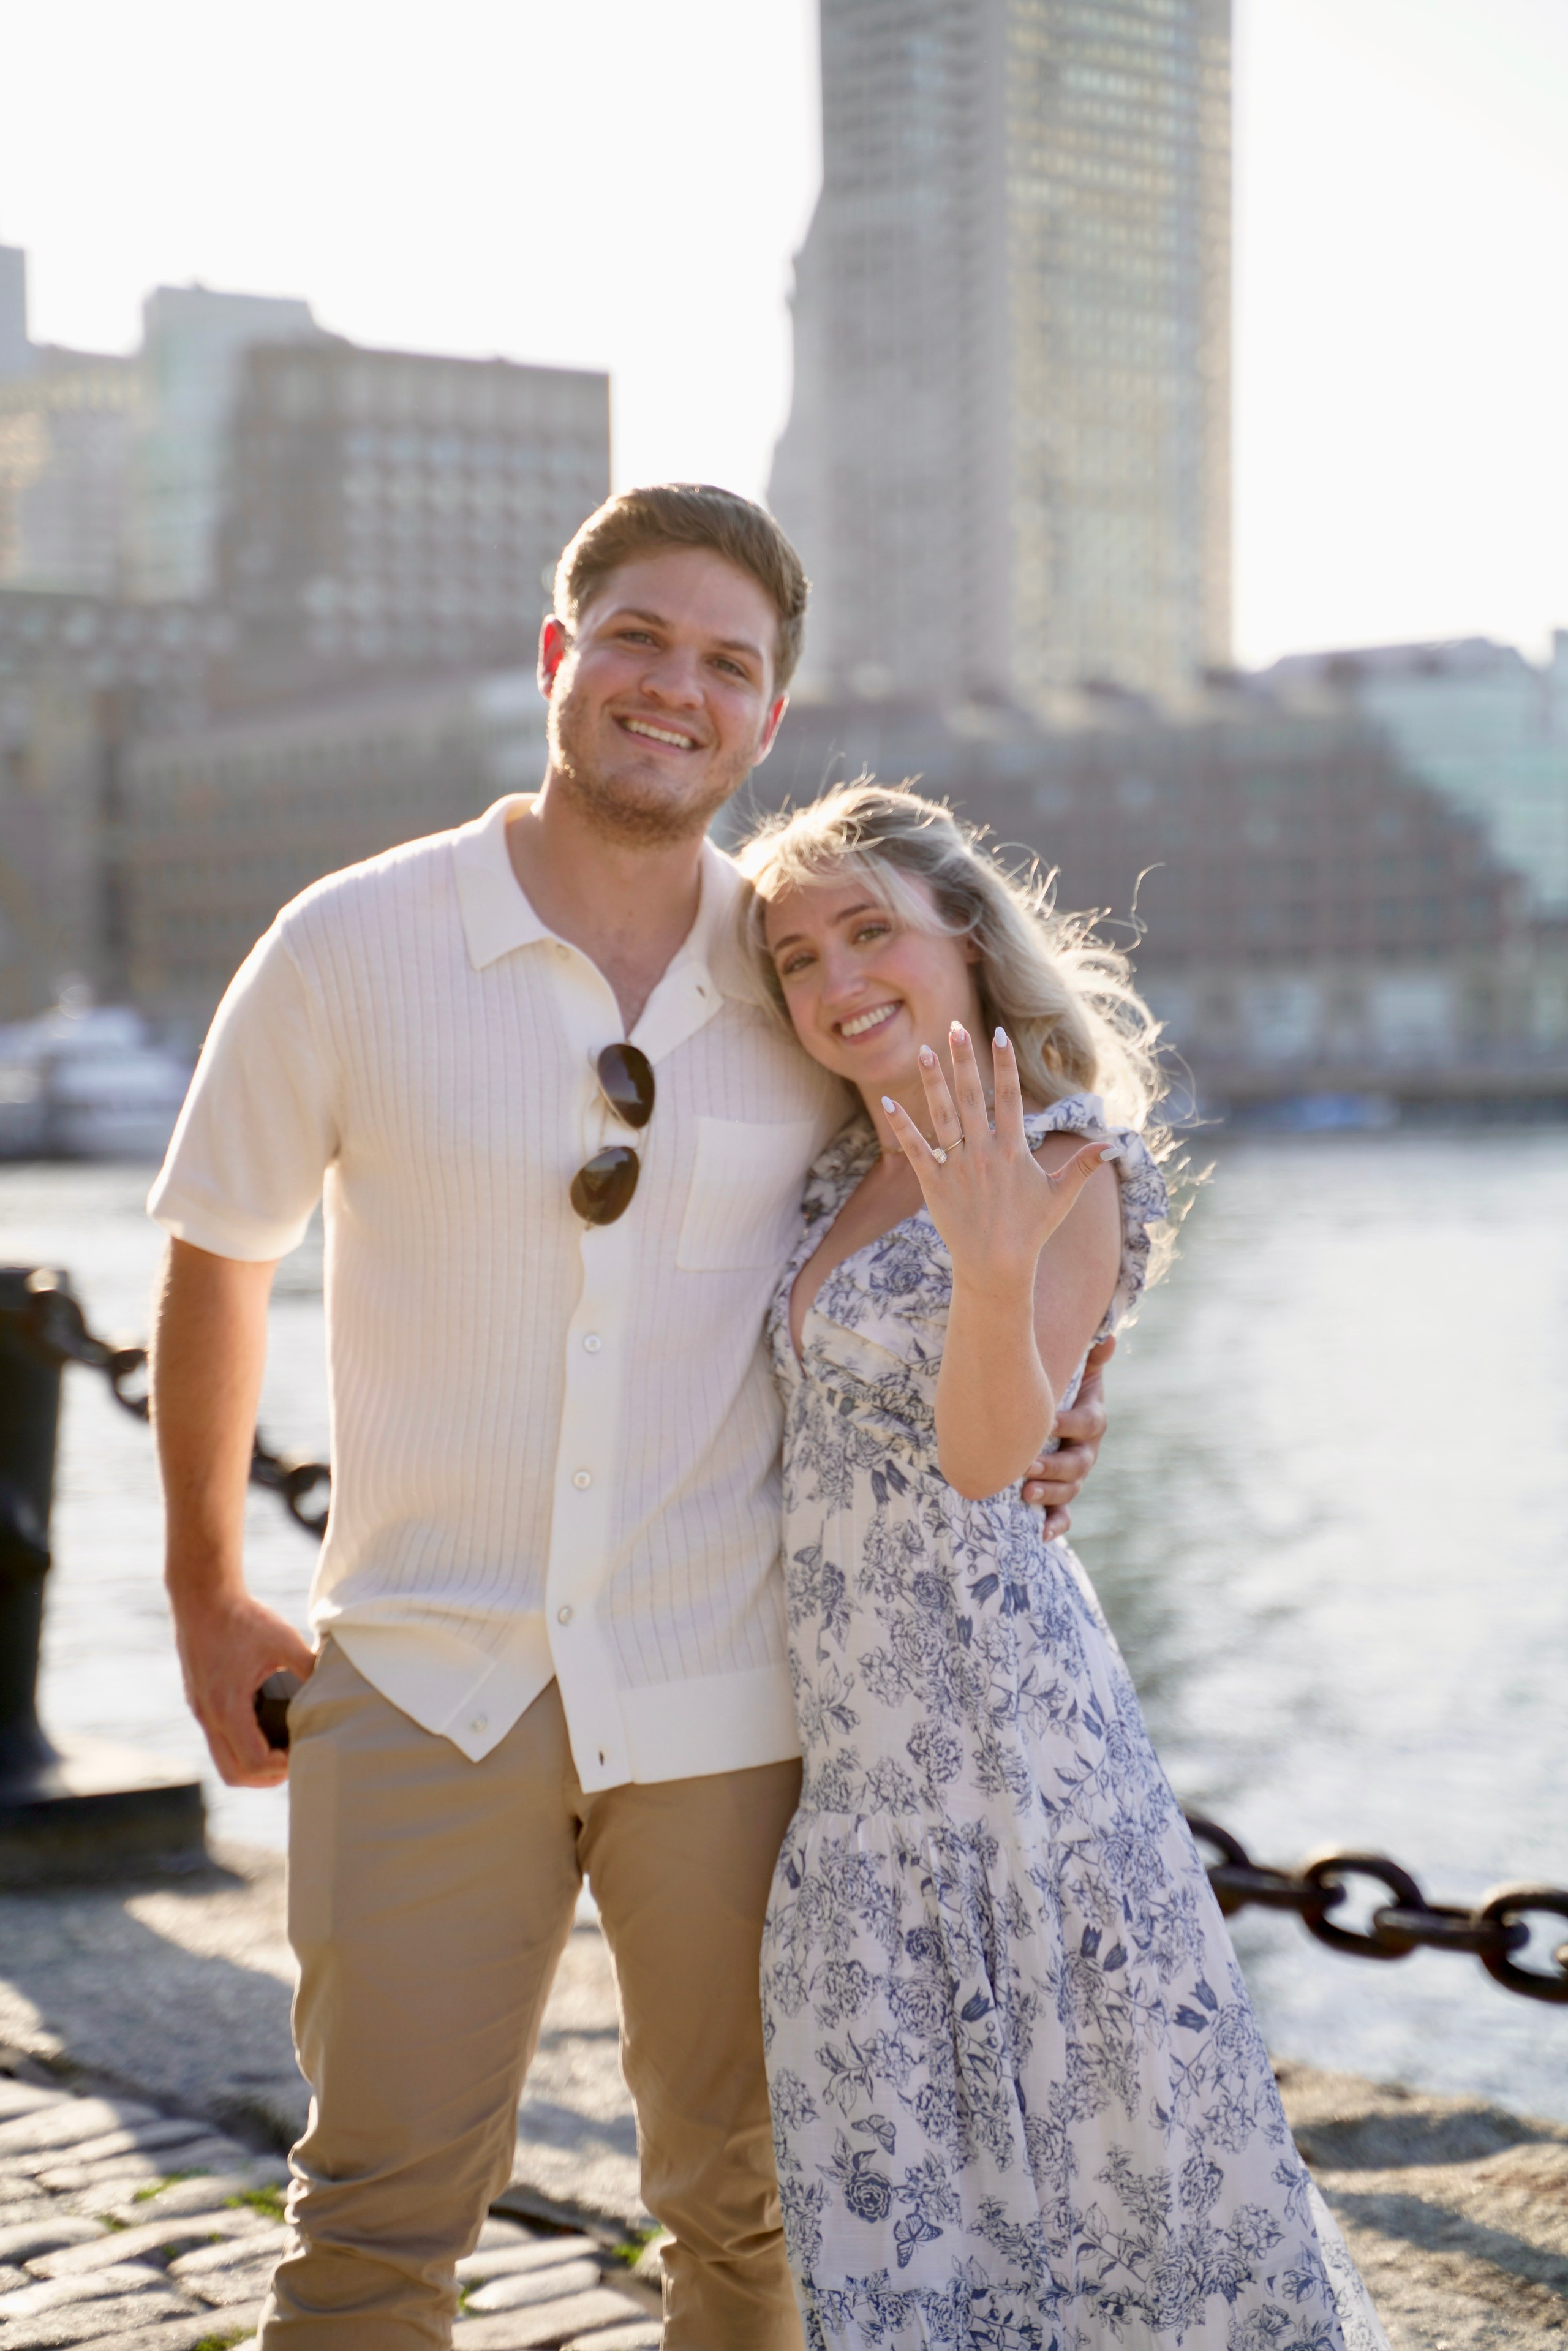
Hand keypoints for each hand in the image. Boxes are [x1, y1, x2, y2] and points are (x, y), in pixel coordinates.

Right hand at [170, 1587, 315, 1787]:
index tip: (303, 1752)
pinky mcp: (199, 1703)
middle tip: (294, 1762)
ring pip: (222, 1761)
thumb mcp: (283, 1640)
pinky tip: (263, 1728)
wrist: (202, 1598)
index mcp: (229, 1707)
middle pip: (233, 1774)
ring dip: (251, 1766)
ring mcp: (201, 1712)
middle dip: (265, 1778)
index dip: (282, 1768)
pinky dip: (239, 1747)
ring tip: (282, 1750)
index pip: (253, 1763)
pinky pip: (218, 1741)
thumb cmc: (243, 1618)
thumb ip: (309, 1667)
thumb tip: (337, 1686)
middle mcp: (210, 1716)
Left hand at [882, 1021, 1115, 1291]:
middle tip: (954, 1026)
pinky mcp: (933, 1185)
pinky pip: (915, 1150)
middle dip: (963, 1059)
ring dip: (931, 1081)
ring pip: (942, 1115)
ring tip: (922, 1050)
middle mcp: (983, 1153)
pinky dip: (901, 1128)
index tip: (998, 1033)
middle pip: (971, 1096)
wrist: (997, 1267)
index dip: (1004, 1064)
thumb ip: (1082, 1166)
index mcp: (1012, 1150)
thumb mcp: (1060, 1196)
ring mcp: (957, 1167)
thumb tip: (1111, 1144)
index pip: (1009, 1097)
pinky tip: (889, 1103)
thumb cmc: (1031, 1231)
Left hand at [1022, 1334, 1113, 1535]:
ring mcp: (1073, 1475)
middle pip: (1078, 1463)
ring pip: (1069, 1490)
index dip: (1070, 1424)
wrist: (1050, 1413)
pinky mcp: (1060, 1495)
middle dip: (1054, 1466)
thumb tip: (1107, 1337)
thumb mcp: (1076, 1369)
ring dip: (1050, 1495)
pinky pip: (1064, 1515)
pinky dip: (1055, 1525)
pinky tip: (1042, 1534)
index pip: (1088, 1424)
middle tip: (1028, 1466)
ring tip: (1026, 1494)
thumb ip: (1090, 1356)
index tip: (1047, 1422)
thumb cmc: (1060, 1386)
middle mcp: (1085, 1450)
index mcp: (1090, 1420)